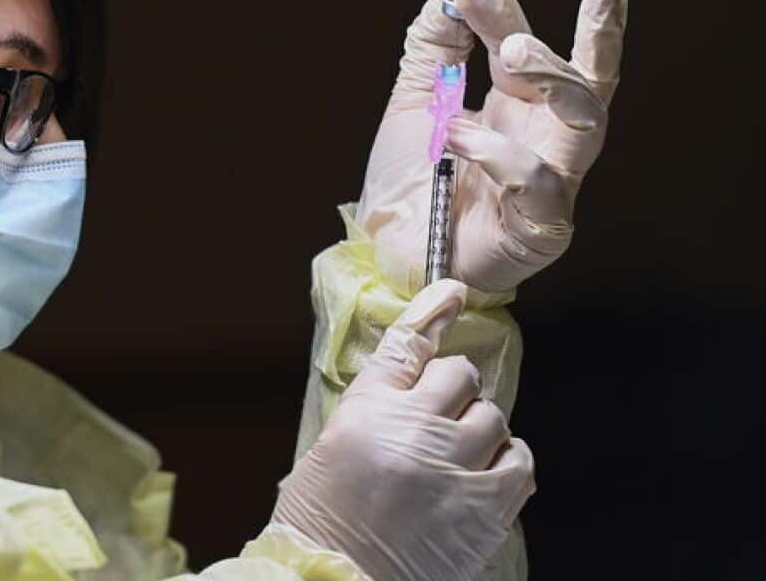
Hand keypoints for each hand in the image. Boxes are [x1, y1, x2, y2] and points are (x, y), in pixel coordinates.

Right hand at [272, 280, 534, 580]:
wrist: (336, 580)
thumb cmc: (324, 521)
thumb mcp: (330, 449)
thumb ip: (374, 410)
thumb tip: (412, 383)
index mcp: (365, 412)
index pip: (407, 344)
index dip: (434, 312)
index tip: (453, 292)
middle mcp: (411, 430)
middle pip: (458, 375)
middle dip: (452, 391)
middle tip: (440, 419)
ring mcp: (452, 467)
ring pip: (492, 416)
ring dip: (479, 430)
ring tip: (459, 457)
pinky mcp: (484, 507)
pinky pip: (519, 461)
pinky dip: (507, 461)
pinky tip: (487, 473)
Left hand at [357, 0, 631, 291]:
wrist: (387, 259)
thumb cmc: (409, 188)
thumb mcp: (415, 105)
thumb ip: (434, 48)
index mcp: (514, 105)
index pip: (526, 45)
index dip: (504, 6)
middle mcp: (541, 137)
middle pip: (591, 76)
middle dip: (601, 26)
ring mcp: (551, 181)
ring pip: (587, 118)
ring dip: (554, 75)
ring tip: (510, 50)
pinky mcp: (542, 226)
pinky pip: (541, 181)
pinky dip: (499, 152)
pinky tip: (458, 140)